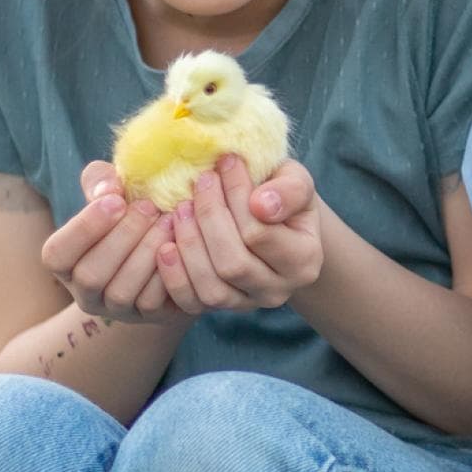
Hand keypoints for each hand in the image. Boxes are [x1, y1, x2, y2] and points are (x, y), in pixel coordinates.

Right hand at [40, 162, 175, 320]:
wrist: (168, 244)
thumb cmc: (129, 213)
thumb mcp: (111, 192)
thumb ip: (101, 181)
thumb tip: (108, 189)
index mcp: (66, 262)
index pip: (56, 254)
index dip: (83, 228)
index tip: (117, 200)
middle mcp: (85, 292)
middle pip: (90, 275)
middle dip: (123, 237)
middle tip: (150, 206)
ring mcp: (116, 309)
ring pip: (121, 292)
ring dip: (147, 252)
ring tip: (169, 221)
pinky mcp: (148, 317)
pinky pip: (152, 303)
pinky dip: (167, 272)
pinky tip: (178, 245)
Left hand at [153, 156, 323, 315]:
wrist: (273, 220)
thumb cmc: (281, 194)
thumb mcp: (296, 181)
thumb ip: (289, 190)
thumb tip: (261, 206)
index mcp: (305, 260)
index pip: (259, 233)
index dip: (236, 195)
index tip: (226, 162)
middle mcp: (279, 291)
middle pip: (233, 264)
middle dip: (209, 218)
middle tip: (199, 182)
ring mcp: (248, 304)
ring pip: (212, 288)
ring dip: (189, 246)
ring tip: (180, 208)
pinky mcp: (220, 309)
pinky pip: (191, 303)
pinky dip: (174, 276)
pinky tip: (166, 245)